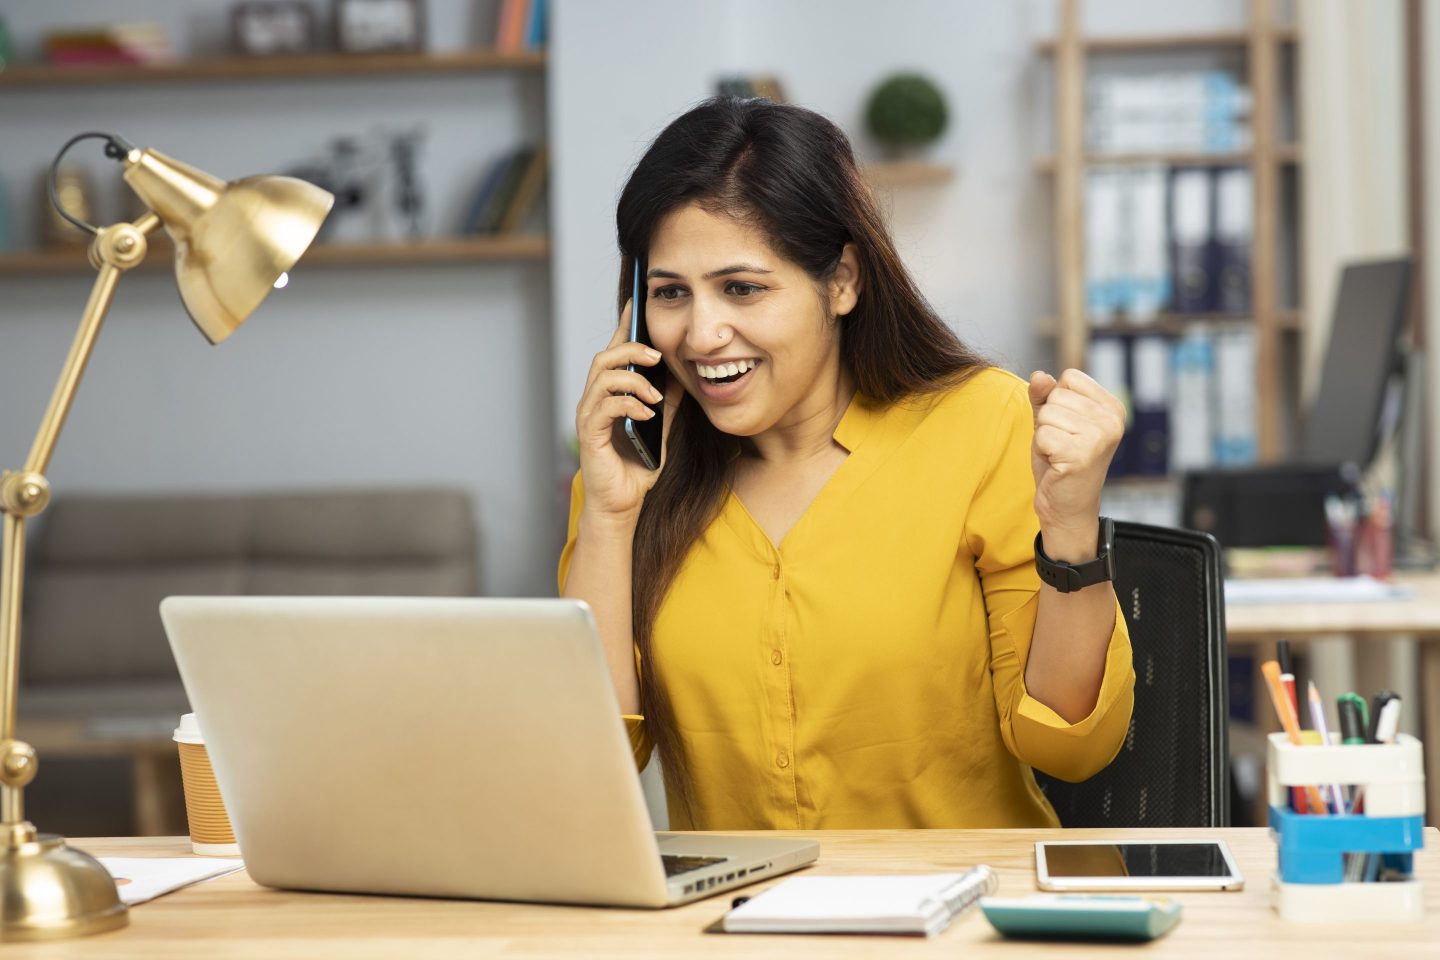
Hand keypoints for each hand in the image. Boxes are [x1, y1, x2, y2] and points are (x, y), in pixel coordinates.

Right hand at [574, 298, 682, 524]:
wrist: (623, 504)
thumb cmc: (638, 467)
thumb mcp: (662, 427)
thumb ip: (668, 402)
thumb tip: (684, 375)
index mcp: (609, 395)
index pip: (614, 352)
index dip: (623, 327)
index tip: (635, 304)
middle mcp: (594, 401)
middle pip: (603, 359)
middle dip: (630, 350)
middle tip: (656, 354)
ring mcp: (589, 417)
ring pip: (601, 379)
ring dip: (632, 379)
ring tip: (655, 392)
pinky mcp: (589, 435)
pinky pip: (605, 408)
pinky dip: (628, 404)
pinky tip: (647, 412)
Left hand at [1027, 369, 1125, 559]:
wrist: (1067, 506)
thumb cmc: (1060, 461)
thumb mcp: (1052, 420)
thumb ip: (1044, 395)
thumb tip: (1039, 375)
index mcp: (1112, 407)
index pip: (1070, 377)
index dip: (1057, 400)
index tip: (1067, 427)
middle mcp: (1112, 420)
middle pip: (1056, 395)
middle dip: (1049, 420)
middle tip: (1061, 445)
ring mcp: (1100, 436)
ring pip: (1047, 413)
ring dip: (1044, 435)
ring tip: (1059, 454)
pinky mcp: (1082, 453)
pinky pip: (1042, 434)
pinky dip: (1042, 450)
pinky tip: (1057, 463)